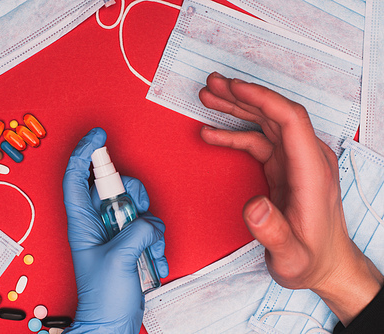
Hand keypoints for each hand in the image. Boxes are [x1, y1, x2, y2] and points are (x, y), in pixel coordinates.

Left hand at [62, 127, 167, 332]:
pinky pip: (147, 226)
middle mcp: (97, 223)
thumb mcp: (117, 260)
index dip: (84, 153)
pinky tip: (153, 260)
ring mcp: (115, 232)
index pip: (76, 177)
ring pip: (134, 205)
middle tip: (137, 211)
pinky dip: (155, 239)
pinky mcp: (130, 242)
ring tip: (148, 247)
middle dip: (131, 193)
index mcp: (82, 223)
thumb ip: (135, 232)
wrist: (112, 323)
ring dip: (149, 222)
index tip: (98, 137)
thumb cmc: (102, 298)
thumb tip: (147, 222)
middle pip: (113, 186)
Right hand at [199, 72, 382, 324]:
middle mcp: (307, 159)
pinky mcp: (284, 167)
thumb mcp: (291, 255)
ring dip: (236, 109)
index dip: (262, 99)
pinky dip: (234, 134)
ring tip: (208, 97)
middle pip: (274, 114)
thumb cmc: (310, 259)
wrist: (324, 266)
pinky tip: (213, 133)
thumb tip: (253, 207)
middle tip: (212, 85)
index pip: (291, 120)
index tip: (234, 87)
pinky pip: (258, 141)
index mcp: (312, 171)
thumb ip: (272, 232)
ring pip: (265, 123)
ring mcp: (295, 161)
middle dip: (241, 96)